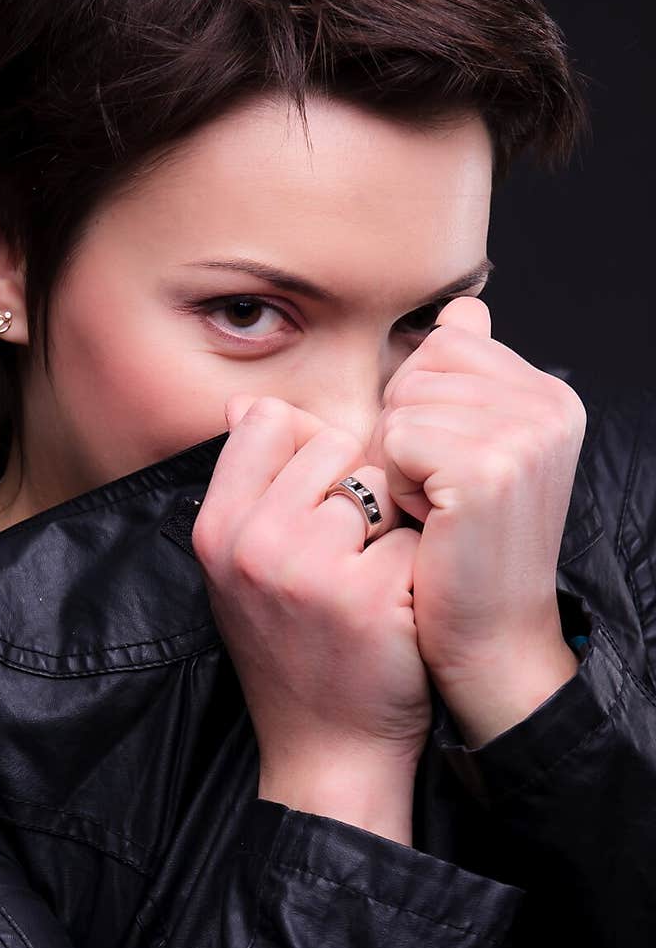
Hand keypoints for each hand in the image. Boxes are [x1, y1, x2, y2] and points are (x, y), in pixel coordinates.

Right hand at [191, 396, 432, 789]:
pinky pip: (417, 536)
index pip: (271, 421)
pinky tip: (396, 613)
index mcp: (216, 528)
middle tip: (343, 561)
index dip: (312, 454)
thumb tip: (248, 404)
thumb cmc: (293, 649)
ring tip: (369, 585)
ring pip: (381, 485)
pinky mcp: (368, 596)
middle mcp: (252, 544)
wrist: (326, 749)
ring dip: (390, 530)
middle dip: (356, 492)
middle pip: (335, 444)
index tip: (316, 508)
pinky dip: (419, 570)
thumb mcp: (244, 566)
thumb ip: (251, 485)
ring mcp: (308, 570)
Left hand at [365, 296, 586, 716]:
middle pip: (420, 367)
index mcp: (548, 394)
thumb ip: (466, 378)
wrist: (487, 638)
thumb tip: (460, 308)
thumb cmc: (461, 552)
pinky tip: (430, 523)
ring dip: (398, 460)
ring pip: (404, 401)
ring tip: (437, 510)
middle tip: (439, 495)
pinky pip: (397, 438)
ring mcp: (526, 434)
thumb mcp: (469, 450)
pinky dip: (397, 483)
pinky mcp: (490, 468)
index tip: (447, 468)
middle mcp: (550, 405)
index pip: (444, 343)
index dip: (418, 405)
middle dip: (404, 430)